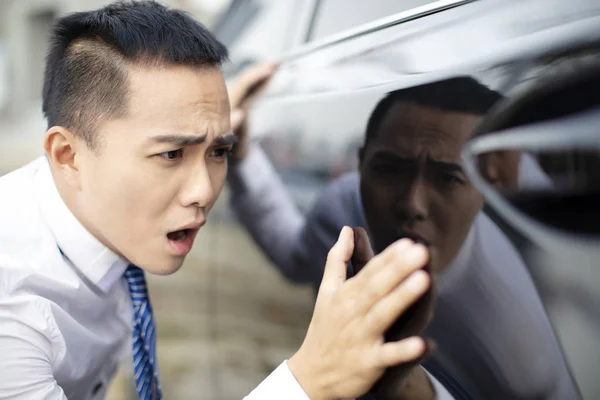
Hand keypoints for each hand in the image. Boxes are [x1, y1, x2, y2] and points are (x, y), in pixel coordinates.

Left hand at [227, 62, 277, 161]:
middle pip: (245, 80)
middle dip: (260, 71)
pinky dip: (259, 85)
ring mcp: (233, 102)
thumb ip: (232, 126)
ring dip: (261, 76)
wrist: (213, 155)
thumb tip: (241, 112)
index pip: (242, 85)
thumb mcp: (228, 139)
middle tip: (276, 63)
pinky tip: (269, 81)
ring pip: (247, 85)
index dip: (256, 76)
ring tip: (276, 66)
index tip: (270, 71)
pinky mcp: (238, 107)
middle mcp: (228, 100)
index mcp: (224, 103)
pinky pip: (249, 92)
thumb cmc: (219, 148)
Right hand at [288, 226, 430, 399]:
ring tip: (423, 280)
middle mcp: (352, 313)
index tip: (409, 242)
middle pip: (377, 287)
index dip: (389, 257)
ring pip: (382, 315)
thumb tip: (346, 229)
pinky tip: (422, 343)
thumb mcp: (326, 291)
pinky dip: (402, 351)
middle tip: (421, 251)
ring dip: (401, 297)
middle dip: (398, 269)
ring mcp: (360, 338)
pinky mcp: (367, 363)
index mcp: (345, 295)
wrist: (311, 375)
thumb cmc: (324, 328)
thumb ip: (337, 260)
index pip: (369, 271)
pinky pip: (386, 356)